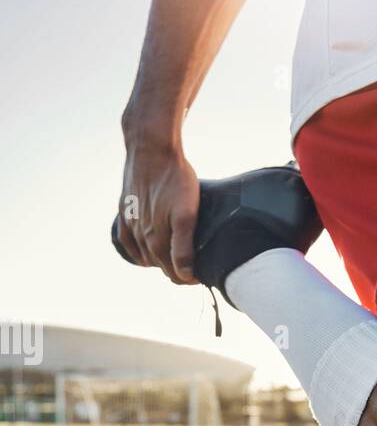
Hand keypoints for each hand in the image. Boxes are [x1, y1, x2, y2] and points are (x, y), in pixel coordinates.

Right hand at [117, 131, 199, 285]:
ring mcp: (131, 222)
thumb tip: (184, 274)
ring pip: (145, 255)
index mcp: (157, 239)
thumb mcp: (187, 214)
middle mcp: (141, 235)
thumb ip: (183, 247)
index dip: (189, 278)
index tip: (202, 275)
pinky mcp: (125, 210)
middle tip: (192, 270)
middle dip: (177, 271)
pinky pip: (127, 241)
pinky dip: (136, 252)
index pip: (174, 272)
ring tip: (174, 262)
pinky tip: (144, 254)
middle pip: (161, 265)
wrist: (151, 148)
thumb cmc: (175, 178)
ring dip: (159, 262)